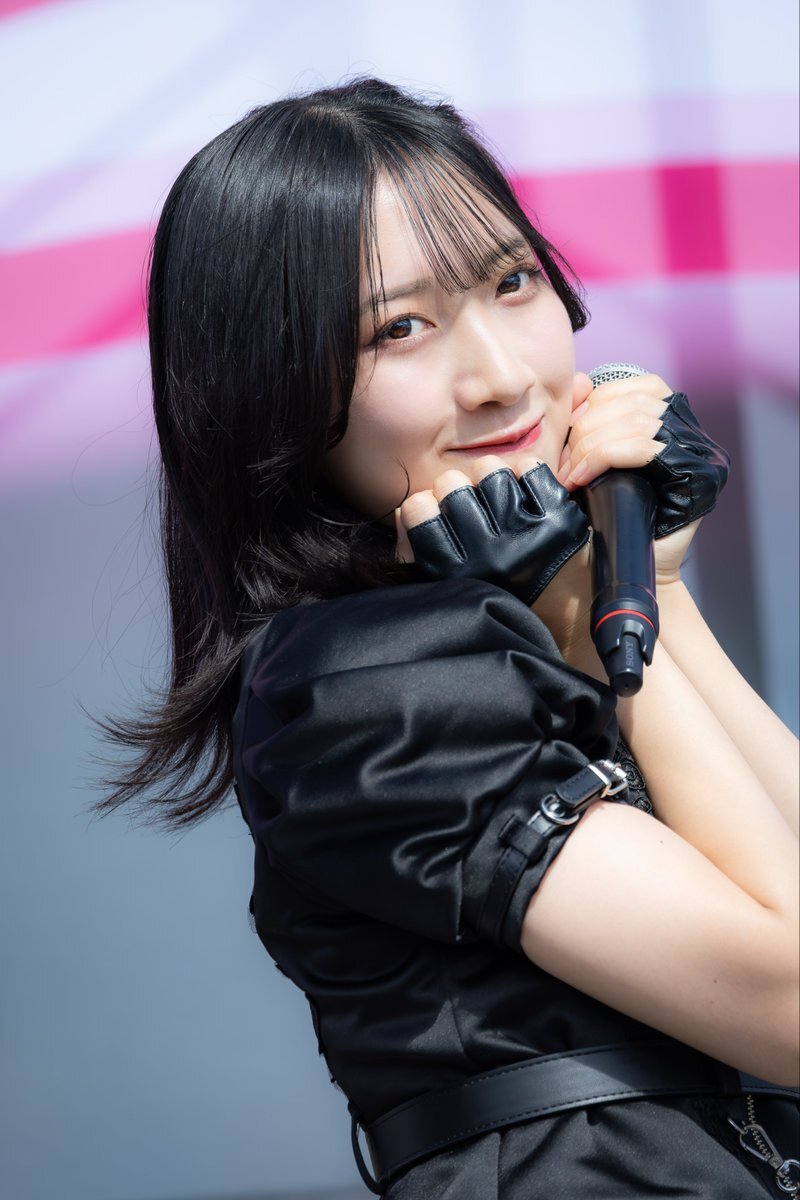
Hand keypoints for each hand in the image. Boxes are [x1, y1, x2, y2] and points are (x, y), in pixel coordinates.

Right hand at [395, 455, 588, 605]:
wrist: (563, 610)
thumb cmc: (494, 588)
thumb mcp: (442, 579)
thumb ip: (413, 546)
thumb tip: (407, 507)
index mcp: (453, 574)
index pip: (416, 507)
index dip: (425, 506)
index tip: (439, 516)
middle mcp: (489, 558)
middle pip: (450, 482)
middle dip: (457, 489)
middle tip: (472, 508)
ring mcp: (527, 538)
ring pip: (489, 470)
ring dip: (491, 479)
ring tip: (498, 500)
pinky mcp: (560, 522)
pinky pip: (529, 469)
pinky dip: (526, 476)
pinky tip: (526, 495)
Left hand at [557, 374, 729, 583]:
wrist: (627, 568)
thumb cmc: (605, 517)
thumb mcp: (589, 458)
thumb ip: (587, 420)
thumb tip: (578, 382)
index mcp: (668, 418)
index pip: (628, 389)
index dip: (590, 407)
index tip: (564, 442)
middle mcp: (690, 430)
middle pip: (631, 403)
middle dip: (585, 431)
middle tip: (562, 467)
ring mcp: (699, 450)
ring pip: (636, 422)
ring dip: (590, 448)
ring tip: (570, 478)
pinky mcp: (699, 473)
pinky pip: (644, 448)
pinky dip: (604, 458)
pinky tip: (582, 479)